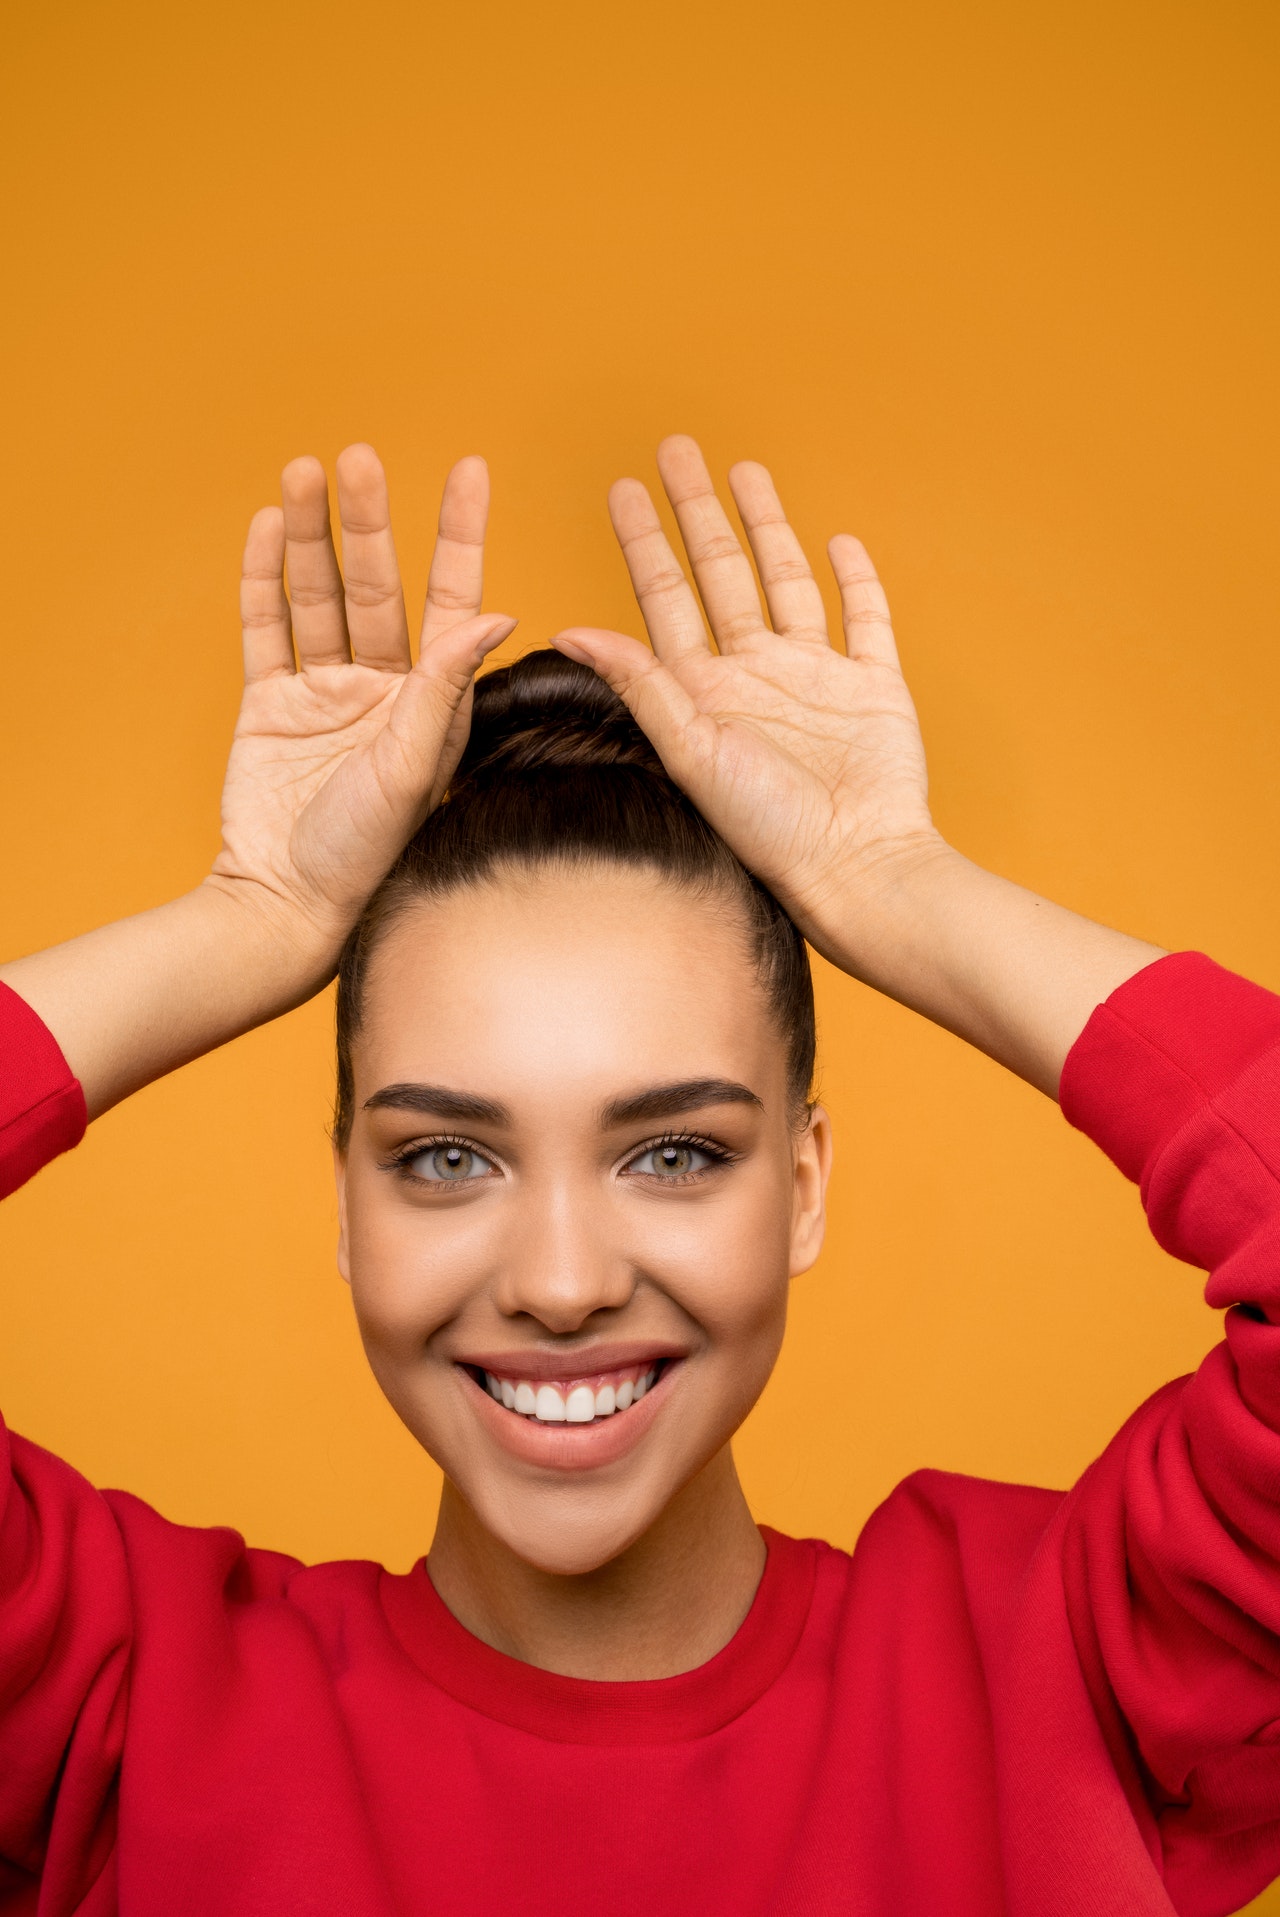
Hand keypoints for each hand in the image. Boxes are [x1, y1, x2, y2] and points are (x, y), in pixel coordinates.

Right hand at [209, 444, 515, 959]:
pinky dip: (266, 578)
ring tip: (306, 471)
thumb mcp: (412, 766)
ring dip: (313, 536)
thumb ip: (445, 687)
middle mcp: (384, 691)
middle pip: (377, 587)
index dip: (460, 535)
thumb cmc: (366, 854)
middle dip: (370, 523)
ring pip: (318, 597)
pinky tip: (272, 526)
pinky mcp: (270, 706)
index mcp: (434, 704)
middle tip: (362, 456)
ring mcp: (324, 695)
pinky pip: (268, 629)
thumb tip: (500, 613)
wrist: (285, 906)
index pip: (454, 599)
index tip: (470, 470)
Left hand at [551, 435, 938, 967]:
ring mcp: (816, 677)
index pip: (664, 595)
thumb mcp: (691, 752)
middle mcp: (755, 675)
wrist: (857, 866)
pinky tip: (839, 543)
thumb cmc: (768, 829)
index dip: (642, 538)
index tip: (621, 489)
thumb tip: (567, 631)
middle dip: (696, 511)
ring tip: (744, 474)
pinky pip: (865, 618)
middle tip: (675, 450)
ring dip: (765, 528)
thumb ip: (640, 685)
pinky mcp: (873, 686)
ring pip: (785, 581)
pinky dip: (856, 579)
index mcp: (704, 689)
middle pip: (720, 572)